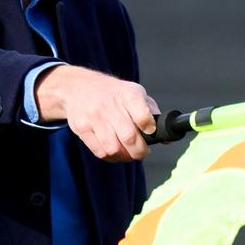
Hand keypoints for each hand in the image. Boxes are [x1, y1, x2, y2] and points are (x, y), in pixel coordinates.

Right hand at [34, 65, 158, 161]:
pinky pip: (100, 152)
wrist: (77, 87)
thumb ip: (150, 113)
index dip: (149, 129)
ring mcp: (94, 117)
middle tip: (143, 152)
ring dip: (125, 156)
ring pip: (113, 148)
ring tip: (128, 153)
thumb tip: (166, 137)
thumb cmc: (112, 94)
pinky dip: (111, 157)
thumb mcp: (133, 93)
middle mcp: (110, 105)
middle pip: (129, 137)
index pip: (143, 116)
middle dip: (139, 151)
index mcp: (128, 94)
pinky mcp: (82, 128)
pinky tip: (115, 151)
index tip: (150, 133)